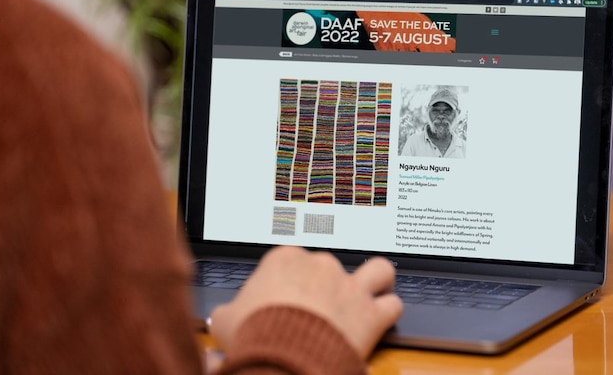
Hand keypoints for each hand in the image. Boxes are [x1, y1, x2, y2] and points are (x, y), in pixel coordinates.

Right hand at [207, 246, 402, 358]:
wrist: (283, 355)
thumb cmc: (255, 334)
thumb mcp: (226, 321)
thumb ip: (228, 313)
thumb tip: (220, 318)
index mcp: (285, 259)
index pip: (293, 258)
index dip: (292, 278)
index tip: (287, 293)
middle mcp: (321, 265)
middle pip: (330, 265)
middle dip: (328, 283)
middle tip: (319, 305)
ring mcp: (348, 285)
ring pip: (376, 270)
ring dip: (375, 281)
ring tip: (370, 291)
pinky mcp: (370, 311)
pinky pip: (392, 303)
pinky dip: (388, 311)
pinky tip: (381, 318)